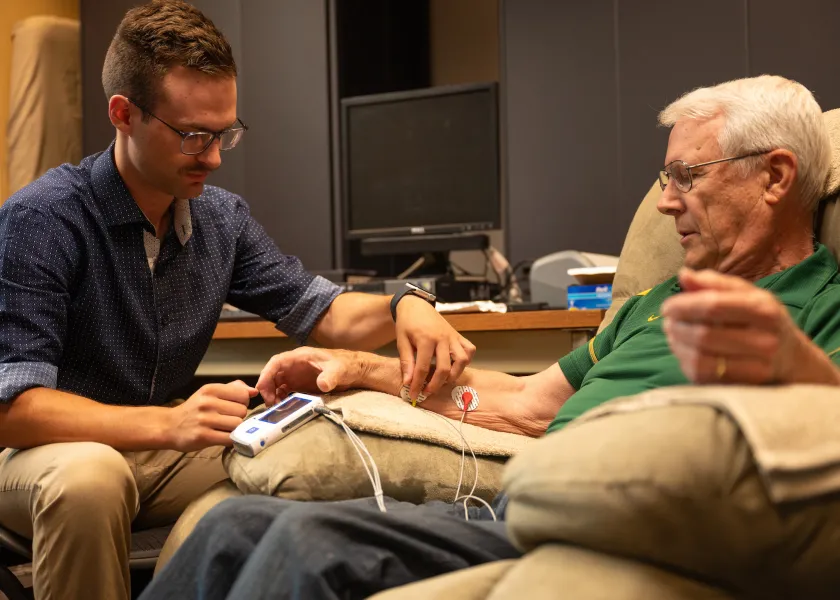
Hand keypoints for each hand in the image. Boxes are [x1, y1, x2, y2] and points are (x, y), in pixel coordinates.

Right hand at [166, 380, 257, 450]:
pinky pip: (229, 438)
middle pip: (242, 411)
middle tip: (228, 420)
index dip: (243, 403)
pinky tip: (222, 437)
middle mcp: (207, 403)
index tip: (234, 407)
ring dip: (235, 429)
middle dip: (239, 417)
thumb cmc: (194, 409)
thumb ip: (233, 389)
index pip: (243, 395)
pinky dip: (230, 439)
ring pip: (237, 424)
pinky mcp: (203, 436)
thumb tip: (254, 391)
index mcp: (210, 389)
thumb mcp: (210, 393)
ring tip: (224, 428)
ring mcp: (205, 420)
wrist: (169, 426)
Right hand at [256, 347, 361, 405]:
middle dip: (268, 388)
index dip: (266, 374)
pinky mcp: (301, 384)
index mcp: (300, 357)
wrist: (355, 371)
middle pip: (273, 374)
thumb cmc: (347, 365)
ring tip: (276, 408)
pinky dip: (282, 398)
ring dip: (273, 395)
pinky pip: (286, 391)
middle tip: (270, 403)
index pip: (276, 362)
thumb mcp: (339, 369)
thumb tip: (323, 384)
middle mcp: (295, 365)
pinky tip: (284, 407)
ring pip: (277, 384)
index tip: (261, 387)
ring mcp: (297, 375)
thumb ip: (330, 376)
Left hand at [395, 296, 475, 400]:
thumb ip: (406, 362)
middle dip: (436, 384)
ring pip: (462, 360)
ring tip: (443, 380)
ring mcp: (453, 336)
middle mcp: (442, 338)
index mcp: (426, 339)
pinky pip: (469, 349)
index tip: (414, 395)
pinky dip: (466, 360)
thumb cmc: (407, 323)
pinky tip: (455, 365)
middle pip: (444, 368)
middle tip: (427, 391)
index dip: (417, 384)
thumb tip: (408, 382)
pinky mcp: (458, 335)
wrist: (416, 305)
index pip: (423, 368)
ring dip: (454, 374)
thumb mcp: (401, 341)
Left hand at [661, 268, 800, 383]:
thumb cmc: (763, 320)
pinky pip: (704, 377)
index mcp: (763, 310)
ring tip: (672, 335)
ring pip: (701, 360)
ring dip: (678, 346)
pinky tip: (683, 351)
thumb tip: (683, 274)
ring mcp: (756, 368)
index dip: (683, 306)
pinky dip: (685, 362)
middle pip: (704, 335)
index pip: (713, 306)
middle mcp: (764, 340)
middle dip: (677, 327)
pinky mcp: (744, 388)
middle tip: (667, 322)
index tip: (667, 307)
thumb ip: (714, 283)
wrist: (792, 359)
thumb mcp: (747, 294)